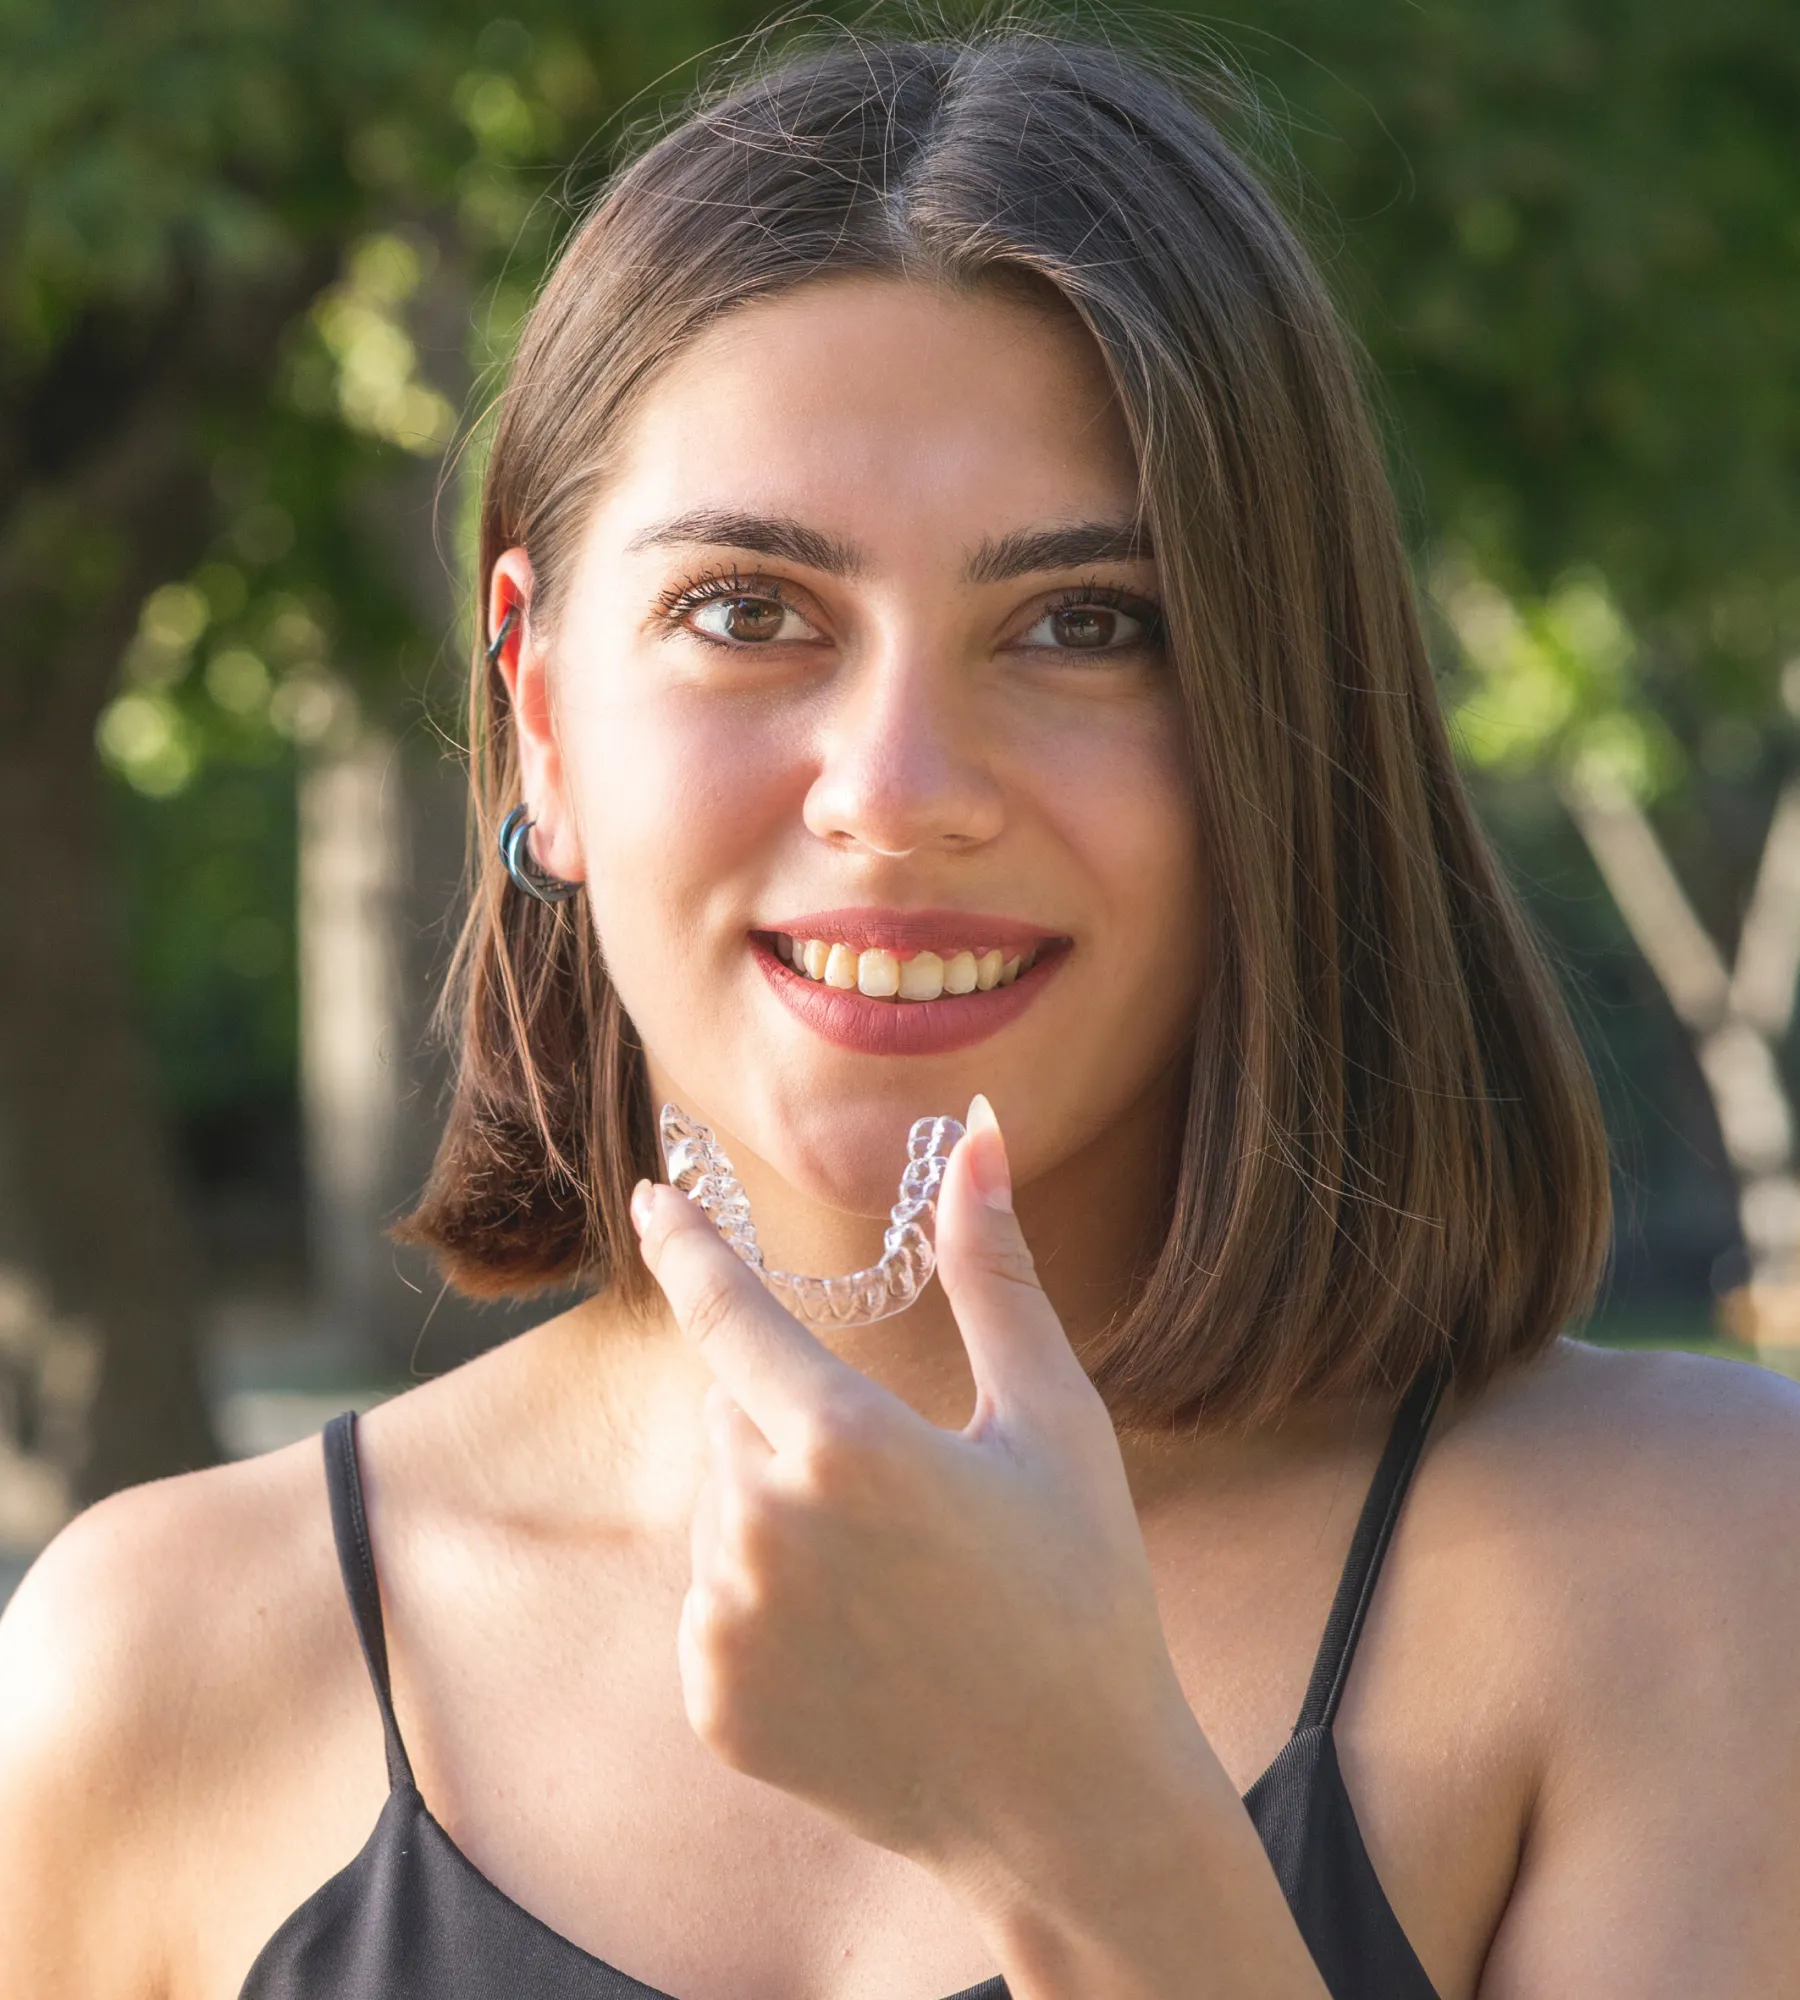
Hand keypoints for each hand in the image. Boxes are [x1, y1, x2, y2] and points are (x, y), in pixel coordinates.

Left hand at [630, 1096, 1212, 1896]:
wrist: (1071, 1802)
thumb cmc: (1081, 1591)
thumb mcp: (1052, 1418)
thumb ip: (995, 1270)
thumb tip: (983, 1133)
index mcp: (844, 1444)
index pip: (729, 1311)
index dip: (686, 1244)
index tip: (653, 1196)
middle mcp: (762, 1529)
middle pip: (735, 1417)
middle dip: (795, 1424)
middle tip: (902, 1496)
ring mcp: (727, 1625)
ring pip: (722, 1509)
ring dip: (778, 1514)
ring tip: (892, 1584)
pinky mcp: (712, 1701)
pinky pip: (714, 1603)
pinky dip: (766, 1604)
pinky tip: (859, 1648)